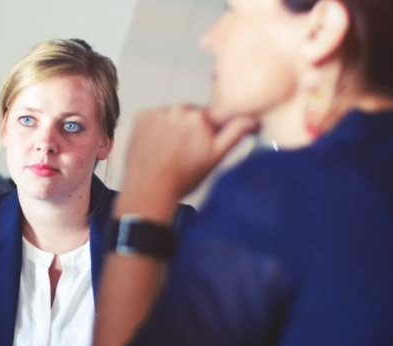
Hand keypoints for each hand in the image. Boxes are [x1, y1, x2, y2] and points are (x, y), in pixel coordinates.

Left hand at [119, 105, 255, 219]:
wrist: (149, 189)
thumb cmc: (183, 178)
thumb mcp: (215, 157)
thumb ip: (235, 133)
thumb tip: (251, 118)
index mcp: (200, 116)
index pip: (210, 117)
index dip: (208, 132)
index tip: (201, 145)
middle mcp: (178, 109)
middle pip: (189, 115)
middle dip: (189, 129)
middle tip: (184, 152)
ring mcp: (157, 112)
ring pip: (171, 116)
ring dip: (171, 128)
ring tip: (168, 151)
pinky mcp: (141, 117)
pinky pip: (153, 118)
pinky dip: (154, 128)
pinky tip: (155, 146)